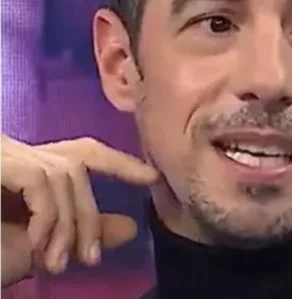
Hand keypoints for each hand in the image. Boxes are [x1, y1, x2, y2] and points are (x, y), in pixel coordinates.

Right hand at [1, 133, 158, 287]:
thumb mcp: (37, 247)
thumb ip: (81, 233)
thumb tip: (130, 227)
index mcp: (27, 172)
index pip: (83, 153)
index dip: (118, 161)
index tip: (152, 176)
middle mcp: (14, 154)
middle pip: (76, 165)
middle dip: (89, 213)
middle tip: (89, 259)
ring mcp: (2, 155)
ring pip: (63, 174)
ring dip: (68, 223)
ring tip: (57, 262)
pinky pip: (40, 180)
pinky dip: (48, 214)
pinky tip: (40, 244)